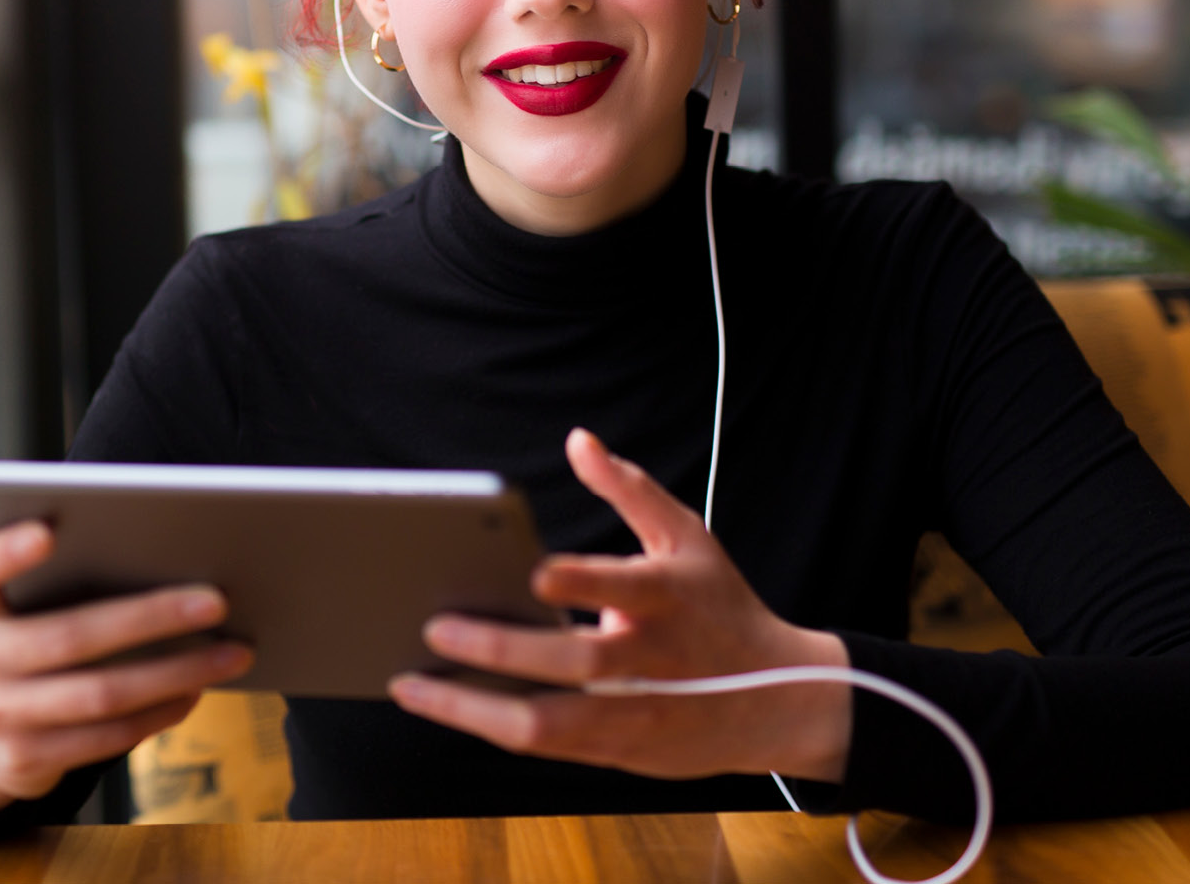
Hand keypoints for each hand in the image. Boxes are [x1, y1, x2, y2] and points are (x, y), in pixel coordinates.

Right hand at [0, 521, 254, 819]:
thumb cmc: (32, 634)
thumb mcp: (29, 600)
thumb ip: (72, 570)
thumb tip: (172, 550)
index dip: (2, 552)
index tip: (48, 531)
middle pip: (70, 636)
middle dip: (152, 618)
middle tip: (218, 601)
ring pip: (101, 694)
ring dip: (177, 673)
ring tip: (232, 653)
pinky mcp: (25, 759)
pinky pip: (107, 736)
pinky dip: (160, 712)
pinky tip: (195, 691)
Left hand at [390, 429, 851, 782]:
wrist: (778, 702)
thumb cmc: (720, 607)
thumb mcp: (690, 538)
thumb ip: (630, 489)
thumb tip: (578, 439)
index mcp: (669, 596)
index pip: (621, 586)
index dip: (579, 582)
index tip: (533, 573)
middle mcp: (650, 659)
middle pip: (573, 662)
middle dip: (500, 649)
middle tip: (436, 629)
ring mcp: (633, 711)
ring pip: (548, 723)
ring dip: (473, 709)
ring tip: (411, 684)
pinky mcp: (618, 750)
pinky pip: (544, 744)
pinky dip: (490, 726)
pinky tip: (447, 704)